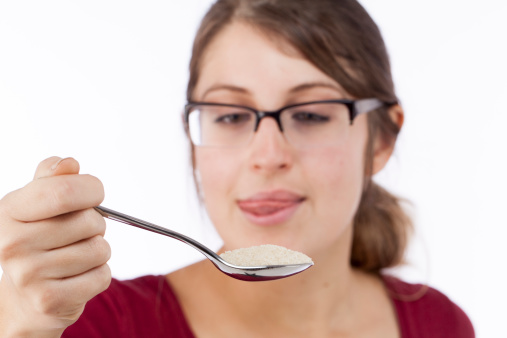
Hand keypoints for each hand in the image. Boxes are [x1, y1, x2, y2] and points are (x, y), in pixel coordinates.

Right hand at [0, 157, 110, 336]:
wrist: (29, 295)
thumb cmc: (42, 239)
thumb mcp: (40, 204)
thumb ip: (55, 180)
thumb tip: (69, 164)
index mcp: (10, 211)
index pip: (64, 191)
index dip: (92, 189)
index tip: (94, 194)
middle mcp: (12, 243)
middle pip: (89, 221)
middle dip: (96, 224)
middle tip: (79, 233)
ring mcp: (28, 275)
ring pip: (100, 249)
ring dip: (99, 251)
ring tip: (77, 256)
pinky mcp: (49, 300)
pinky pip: (102, 276)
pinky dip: (99, 274)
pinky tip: (78, 276)